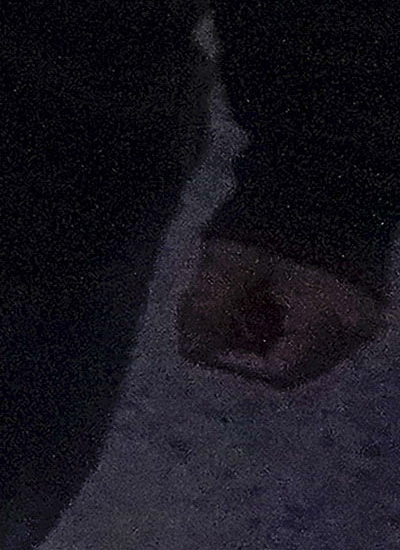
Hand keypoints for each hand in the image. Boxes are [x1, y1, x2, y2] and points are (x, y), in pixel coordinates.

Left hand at [177, 238, 383, 389]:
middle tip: (209, 320)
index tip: (202, 338)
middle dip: (242, 348)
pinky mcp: (353, 304)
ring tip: (229, 302)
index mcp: (333, 322)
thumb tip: (191, 350)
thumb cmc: (271, 223)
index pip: (279, 371)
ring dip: (257, 335)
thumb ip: (206, 314)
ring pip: (299, 349)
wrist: (318, 179)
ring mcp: (359, 318)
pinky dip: (276, 322)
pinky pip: (311, 331)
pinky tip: (253, 296)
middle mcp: (355, 330)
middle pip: (291, 364)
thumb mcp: (228, 266)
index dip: (233, 362)